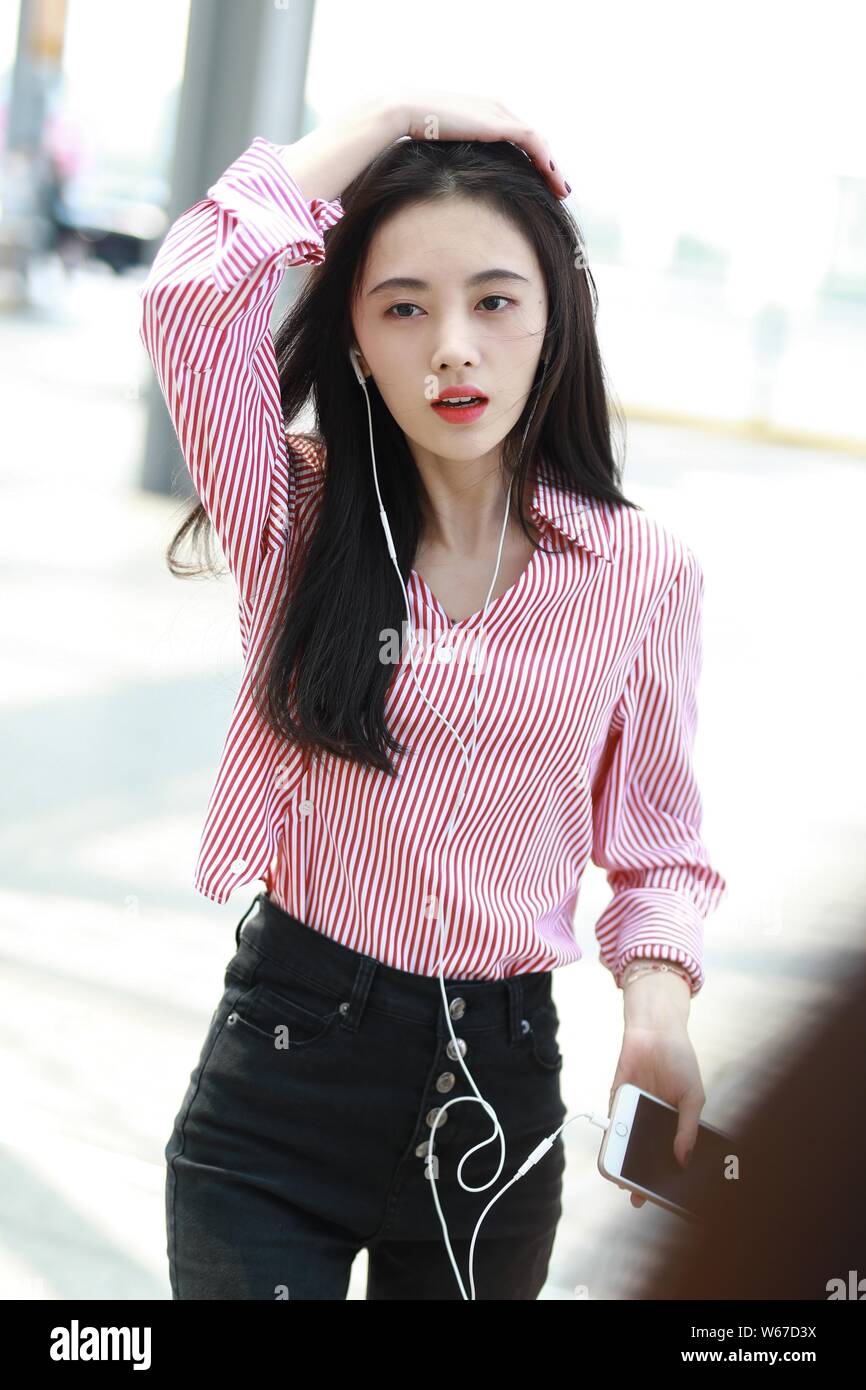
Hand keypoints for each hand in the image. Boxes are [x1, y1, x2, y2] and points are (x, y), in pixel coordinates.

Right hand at [391, 90, 569, 198]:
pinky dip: (547, 162)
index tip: (538, 181)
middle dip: (547, 165)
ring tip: (561, 191)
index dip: (530, 159)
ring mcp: (499, 114)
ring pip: (537, 143)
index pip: (516, 137)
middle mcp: (495, 110)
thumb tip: (442, 183)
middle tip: (558, 188)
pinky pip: (534, 144)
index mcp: (482, 113)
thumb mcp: (436, 144)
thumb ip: (448, 157)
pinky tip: (553, 180)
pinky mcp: (500, 124)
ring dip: (552, 168)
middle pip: (531, 140)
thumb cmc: (412, 130)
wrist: (405, 110)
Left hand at [608, 1023, 704, 1208]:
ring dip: (624, 1162)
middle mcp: (652, 1121)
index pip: (671, 1155)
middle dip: (642, 1176)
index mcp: (674, 1123)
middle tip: (642, 1197)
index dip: (669, 1175)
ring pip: (626, 1144)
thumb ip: (687, 1129)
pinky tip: (615, 1152)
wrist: (656, 1031)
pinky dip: (611, 1138)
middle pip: (645, 1155)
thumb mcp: (693, 1097)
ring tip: (628, 1181)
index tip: (669, 1197)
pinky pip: (611, 1124)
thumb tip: (682, 1160)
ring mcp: (632, 1112)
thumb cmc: (680, 1061)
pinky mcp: (616, 1101)